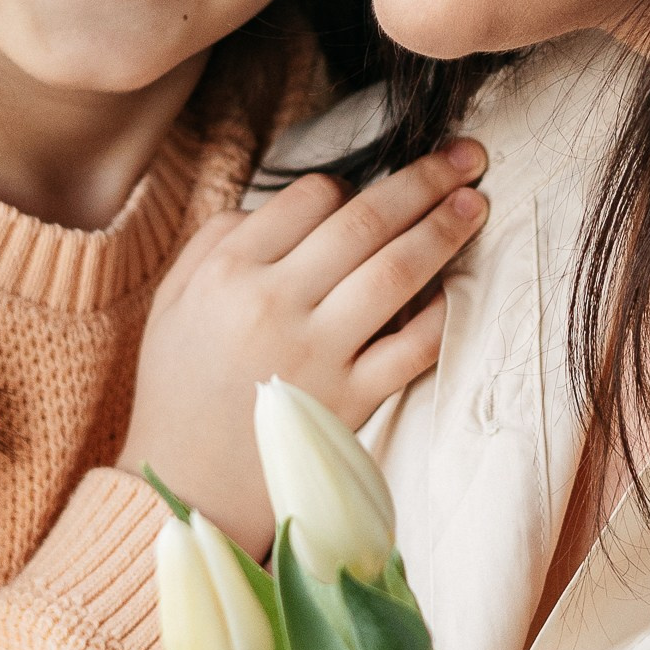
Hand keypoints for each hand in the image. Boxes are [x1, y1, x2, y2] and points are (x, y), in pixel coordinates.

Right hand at [117, 140, 486, 551]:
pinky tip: (461, 293)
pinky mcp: (350, 402)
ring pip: (396, 272)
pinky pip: (411, 348)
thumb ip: (216, 241)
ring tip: (477, 204)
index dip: (352, 184)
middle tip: (468, 158)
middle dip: (424, 181)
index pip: (310, 198)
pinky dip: (442, 318)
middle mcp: (275, 303)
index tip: (374, 189)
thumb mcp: (172, 304)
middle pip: (364, 221)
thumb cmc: (179, 392)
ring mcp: (317, 353)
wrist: (186, 491)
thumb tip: (278, 201)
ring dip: (444, 231)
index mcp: (229, 271)